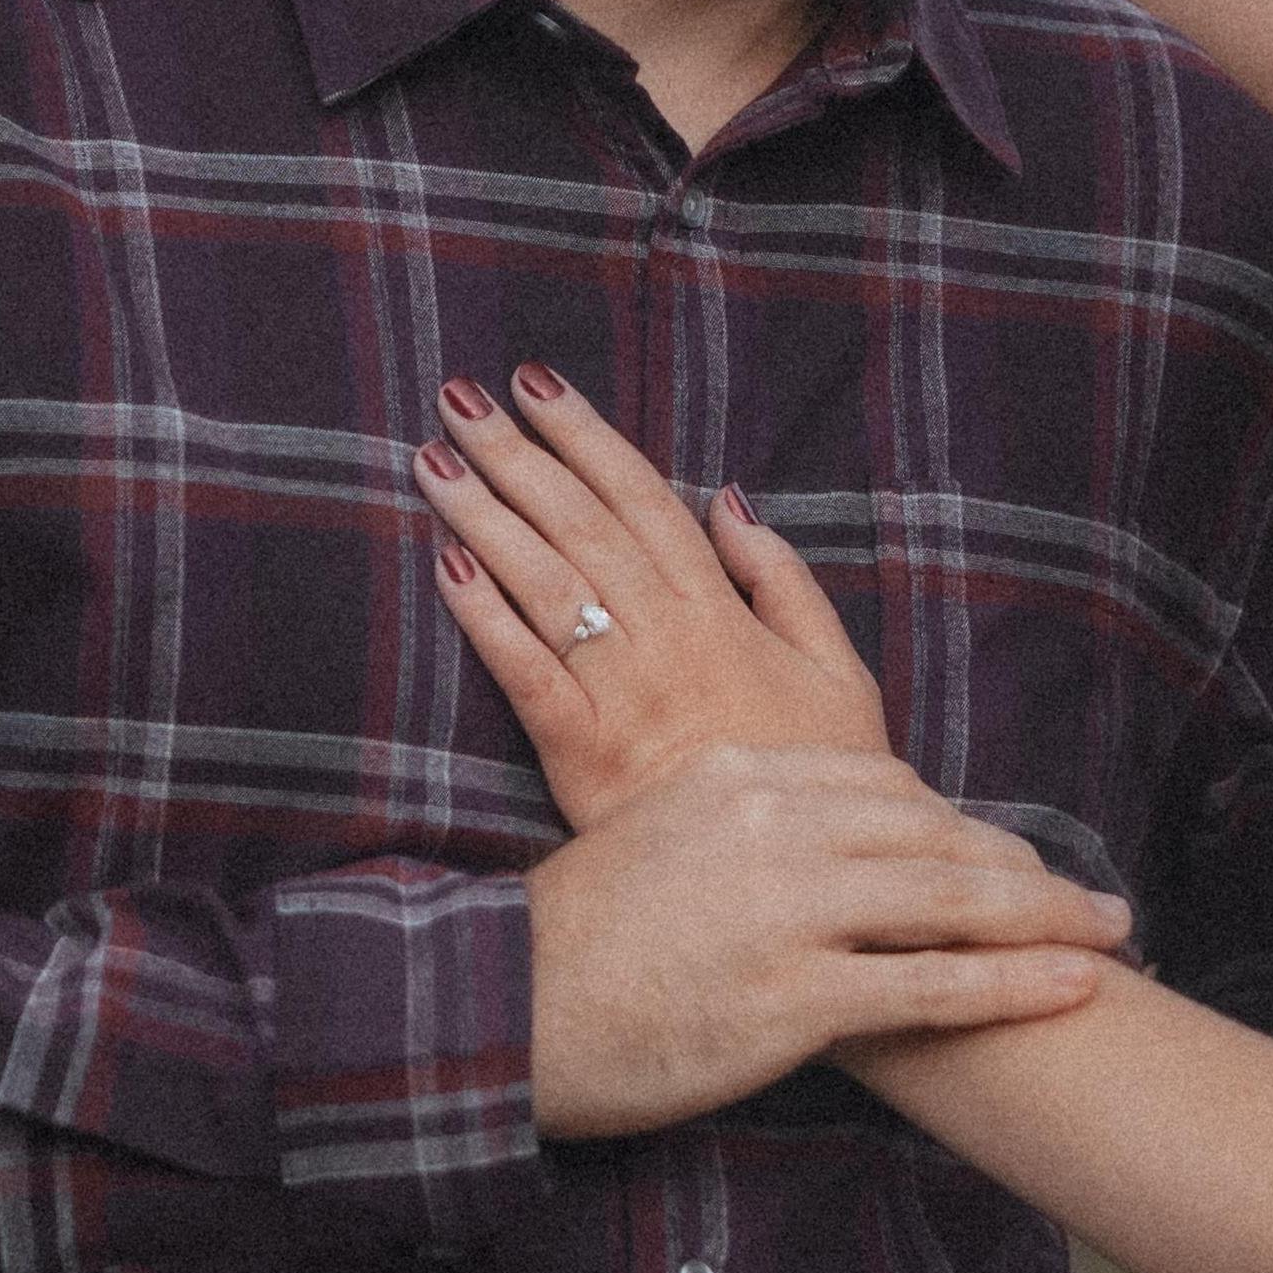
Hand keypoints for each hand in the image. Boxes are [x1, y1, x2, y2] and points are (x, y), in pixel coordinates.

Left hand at [418, 368, 889, 830]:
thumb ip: (783, 582)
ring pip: (545, 583)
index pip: (642, 499)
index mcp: (721, 613)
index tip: (536, 385)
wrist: (801, 886)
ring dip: (486, 515)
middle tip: (458, 397)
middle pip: (580, 525)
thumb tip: (727, 500)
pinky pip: (526, 673)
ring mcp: (623, 694)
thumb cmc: (819, 781)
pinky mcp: (583, 756)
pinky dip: (484, 617)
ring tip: (433, 460)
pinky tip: (443, 566)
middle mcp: (666, 638)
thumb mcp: (839, 672)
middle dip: (517, 454)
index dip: (586, 437)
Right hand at [525, 746, 1130, 1140]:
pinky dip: (1016, 985)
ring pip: (953, 901)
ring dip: (1049, 919)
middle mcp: (779, 825)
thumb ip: (743, 816)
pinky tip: (1075, 987)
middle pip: (937, 834)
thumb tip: (810, 835)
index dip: (959, 826)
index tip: (1007, 858)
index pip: (885, 786)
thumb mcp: (656, 831)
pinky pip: (934, 985)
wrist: (504, 1011)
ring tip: (1111, 935)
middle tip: (1091, 896)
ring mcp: (792, 910)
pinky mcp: (797, 996)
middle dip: (1026, 870)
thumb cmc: (576, 940)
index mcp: (745, 775)